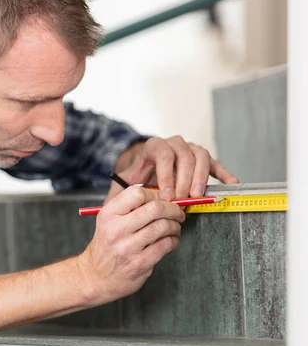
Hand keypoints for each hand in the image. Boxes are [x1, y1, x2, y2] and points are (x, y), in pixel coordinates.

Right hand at [78, 186, 184, 305]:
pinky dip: (173, 240)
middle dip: (173, 209)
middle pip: (155, 209)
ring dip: (175, 225)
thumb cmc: (106, 245)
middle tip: (177, 212)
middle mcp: (117, 229)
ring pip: (164, 226)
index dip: (155, 194)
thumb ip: (129, 206)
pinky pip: (166, 245)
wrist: (96, 276)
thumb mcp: (108, 220)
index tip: (163, 199)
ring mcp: (129, 248)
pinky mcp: (140, 263)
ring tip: (174, 227)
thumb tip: (161, 195)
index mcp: (108, 215)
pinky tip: (170, 240)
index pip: (137, 193)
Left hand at [107, 136, 238, 202]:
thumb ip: (121, 188)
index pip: (164, 155)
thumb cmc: (136, 178)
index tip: (167, 196)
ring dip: (200, 177)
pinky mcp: (202, 158)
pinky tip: (231, 183)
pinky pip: (214, 163)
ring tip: (197, 195)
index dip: (167, 176)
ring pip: (200, 156)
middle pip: (184, 156)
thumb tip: (114, 202)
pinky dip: (223, 172)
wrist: (146, 169)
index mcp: (154, 146)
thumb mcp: (125, 181)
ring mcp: (189, 148)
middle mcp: (173, 143)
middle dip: (184, 180)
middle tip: (182, 200)